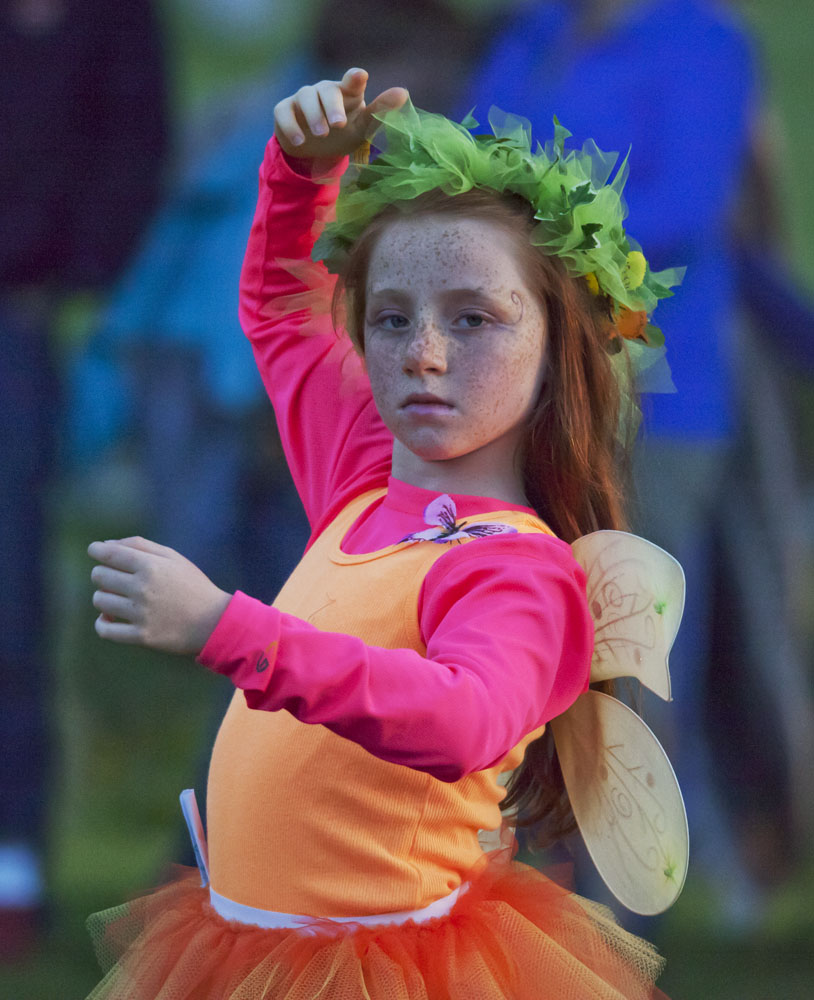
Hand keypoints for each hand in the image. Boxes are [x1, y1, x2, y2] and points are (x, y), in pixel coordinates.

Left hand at [88, 537, 231, 654]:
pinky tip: (109, 619)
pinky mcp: (142, 636)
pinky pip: (105, 630)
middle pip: (99, 576)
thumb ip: (140, 545)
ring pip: (100, 601)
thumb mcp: (173, 558)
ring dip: (104, 598)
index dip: (96, 550)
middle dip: (102, 574)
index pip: (109, 554)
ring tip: (118, 599)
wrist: (215, 622)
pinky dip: (102, 624)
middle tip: (115, 578)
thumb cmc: (192, 585)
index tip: (95, 551)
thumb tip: (104, 545)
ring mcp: (141, 614)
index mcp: (151, 566)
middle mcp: (143, 589)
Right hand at [273, 66, 407, 163]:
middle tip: (338, 125)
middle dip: (332, 106)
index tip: (359, 77)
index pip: (352, 81)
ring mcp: (303, 98)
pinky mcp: (284, 110)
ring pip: (305, 98)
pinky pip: (284, 113)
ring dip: (314, 116)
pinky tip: (300, 141)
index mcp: (346, 92)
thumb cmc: (343, 133)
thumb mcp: (362, 127)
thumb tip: (403, 92)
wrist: (314, 150)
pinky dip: (291, 126)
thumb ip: (380, 111)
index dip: (355, 78)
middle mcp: (324, 90)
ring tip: (322, 134)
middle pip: (326, 90)